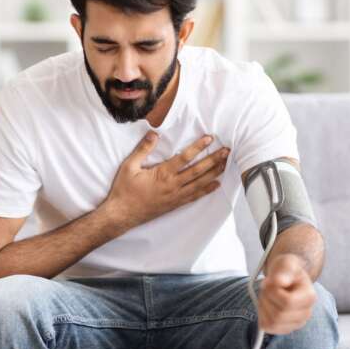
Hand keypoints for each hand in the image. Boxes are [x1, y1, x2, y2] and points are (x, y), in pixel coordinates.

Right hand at [102, 131, 229, 230]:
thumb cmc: (124, 190)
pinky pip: (195, 196)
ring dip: (214, 173)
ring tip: (226, 164)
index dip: (198, 147)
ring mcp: (176, 196)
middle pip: (198, 170)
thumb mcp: (129, 166)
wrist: (122, 214)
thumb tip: (154, 134)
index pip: (185, 157)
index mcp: (162, 174)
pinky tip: (216, 185)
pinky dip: (206, 190)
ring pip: (200, 183)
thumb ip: (143, 149)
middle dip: (214, 159)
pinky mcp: (175, 204)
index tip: (210, 138)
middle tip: (227, 151)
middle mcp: (173, 185)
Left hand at [257, 253, 316, 334]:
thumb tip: (279, 282)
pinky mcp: (285, 328)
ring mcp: (296, 323)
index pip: (288, 302)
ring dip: (263, 307)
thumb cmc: (287, 270)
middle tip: (266, 288)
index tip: (271, 281)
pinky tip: (266, 305)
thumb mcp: (286, 263)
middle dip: (266, 299)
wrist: (286, 277)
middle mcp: (306, 313)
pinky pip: (267, 327)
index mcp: (309, 297)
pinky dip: (262, 315)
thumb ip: (285, 270)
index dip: (274, 292)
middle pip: (278, 314)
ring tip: (266, 295)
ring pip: (272, 323)